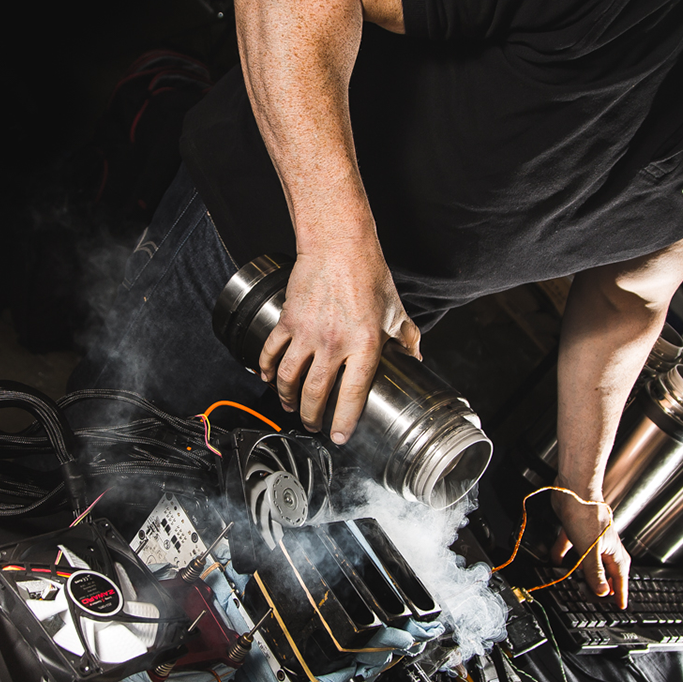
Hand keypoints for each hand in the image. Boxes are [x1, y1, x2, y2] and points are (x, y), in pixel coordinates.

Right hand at [257, 248, 419, 443]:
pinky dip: (266, 368)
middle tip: (313, 426)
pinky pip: (272, 351)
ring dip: (287, 397)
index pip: (352, 394)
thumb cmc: (368, 274)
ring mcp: (307, 332)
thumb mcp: (395, 309)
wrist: (338, 245)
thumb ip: (406, 337)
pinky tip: (268, 377)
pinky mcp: (288, 320)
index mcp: (364, 345)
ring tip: (291, 406)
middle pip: (316, 393)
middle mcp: (333, 343)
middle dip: (312, 417)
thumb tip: (416, 356)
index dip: (344, 421)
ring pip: (289, 377)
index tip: (340, 436)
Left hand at [550, 496, 629, 607]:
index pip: (620, 578)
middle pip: (607, 570)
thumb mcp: (590, 550)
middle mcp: (604, 545)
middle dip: (604, 585)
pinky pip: (571, 547)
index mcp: (613, 552)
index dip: (619, 593)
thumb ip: (595, 573)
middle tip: (600, 598)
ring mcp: (590, 537)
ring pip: (590, 560)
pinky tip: (556, 561)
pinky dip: (564, 555)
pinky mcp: (576, 530)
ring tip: (580, 583)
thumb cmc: (586, 515)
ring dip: (585, 572)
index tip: (620, 606)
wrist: (574, 490)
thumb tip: (601, 592)